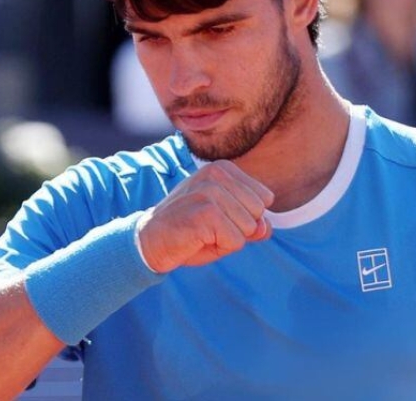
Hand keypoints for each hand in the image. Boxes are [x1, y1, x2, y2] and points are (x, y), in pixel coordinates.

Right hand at [136, 160, 273, 273]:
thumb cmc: (190, 231)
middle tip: (208, 228)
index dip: (244, 217)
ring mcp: (210, 191)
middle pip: (258, 213)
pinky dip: (220, 248)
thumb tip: (266, 227)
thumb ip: (252, 223)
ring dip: (228, 239)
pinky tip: (197, 239)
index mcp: (223, 168)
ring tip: (202, 233)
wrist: (149, 242)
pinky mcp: (206, 212)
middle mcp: (217, 174)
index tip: (217, 218)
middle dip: (239, 229)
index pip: (264, 198)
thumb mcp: (227, 224)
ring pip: (249, 228)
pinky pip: (236, 241)